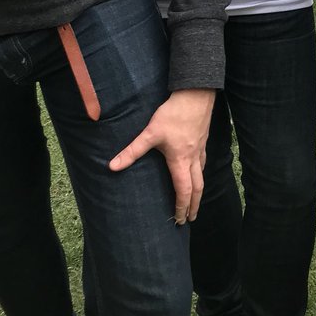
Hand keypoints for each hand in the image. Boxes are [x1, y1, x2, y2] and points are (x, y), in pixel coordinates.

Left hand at [109, 88, 214, 223]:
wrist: (195, 95)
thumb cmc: (173, 114)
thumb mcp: (150, 132)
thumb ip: (132, 150)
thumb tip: (112, 166)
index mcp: (180, 160)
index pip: (183, 190)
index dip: (181, 207)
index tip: (179, 220)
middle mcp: (193, 158)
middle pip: (197, 188)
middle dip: (194, 205)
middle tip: (190, 218)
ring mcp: (200, 149)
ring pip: (202, 176)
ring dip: (199, 191)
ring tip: (195, 200)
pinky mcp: (203, 140)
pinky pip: (203, 163)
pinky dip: (200, 174)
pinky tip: (197, 171)